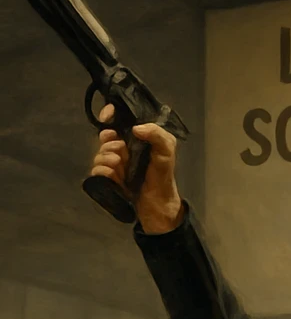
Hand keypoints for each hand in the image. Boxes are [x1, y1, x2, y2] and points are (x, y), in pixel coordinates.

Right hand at [90, 103, 183, 233]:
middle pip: (104, 136)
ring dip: (106, 157)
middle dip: (108, 139)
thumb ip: (157, 134)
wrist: (159, 204)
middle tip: (120, 149)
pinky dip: (103, 172)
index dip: (109, 113)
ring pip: (99, 153)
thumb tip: (136, 128)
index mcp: (135, 139)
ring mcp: (114, 164)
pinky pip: (96, 171)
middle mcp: (122, 149)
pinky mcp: (109, 179)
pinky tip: (114, 176)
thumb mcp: (167, 150)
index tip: (107, 116)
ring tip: (119, 164)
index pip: (116, 119)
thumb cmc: (162, 175)